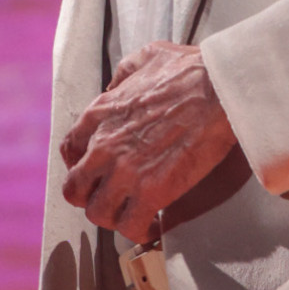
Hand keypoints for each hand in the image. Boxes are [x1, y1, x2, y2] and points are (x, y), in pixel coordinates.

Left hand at [60, 41, 238, 242]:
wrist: (220, 89)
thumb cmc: (190, 71)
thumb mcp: (145, 57)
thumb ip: (123, 74)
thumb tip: (115, 86)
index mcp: (99, 114)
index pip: (69, 152)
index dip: (80, 167)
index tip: (96, 173)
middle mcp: (103, 145)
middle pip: (74, 189)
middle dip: (90, 198)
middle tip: (112, 199)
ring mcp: (125, 171)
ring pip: (97, 214)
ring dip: (114, 218)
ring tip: (132, 216)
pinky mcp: (152, 191)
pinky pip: (131, 226)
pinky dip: (139, 232)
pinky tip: (153, 226)